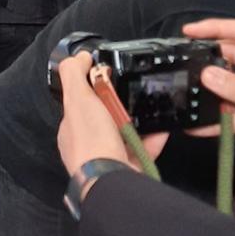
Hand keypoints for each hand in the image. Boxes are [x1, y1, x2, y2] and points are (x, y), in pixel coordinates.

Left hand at [56, 52, 168, 178]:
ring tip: (153, 108)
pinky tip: (163, 129)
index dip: (95, 87)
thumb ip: (74, 74)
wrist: (112, 179)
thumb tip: (79, 57)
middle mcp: (88, 144)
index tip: (111, 76)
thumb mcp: (77, 99)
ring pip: (127, 133)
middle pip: (107, 116)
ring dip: (141, 120)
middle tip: (136, 92)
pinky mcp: (129, 167)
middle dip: (121, 105)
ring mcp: (108, 157)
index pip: (82, 101)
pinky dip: (155, 138)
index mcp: (71, 127)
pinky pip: (145, 148)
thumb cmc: (91, 140)